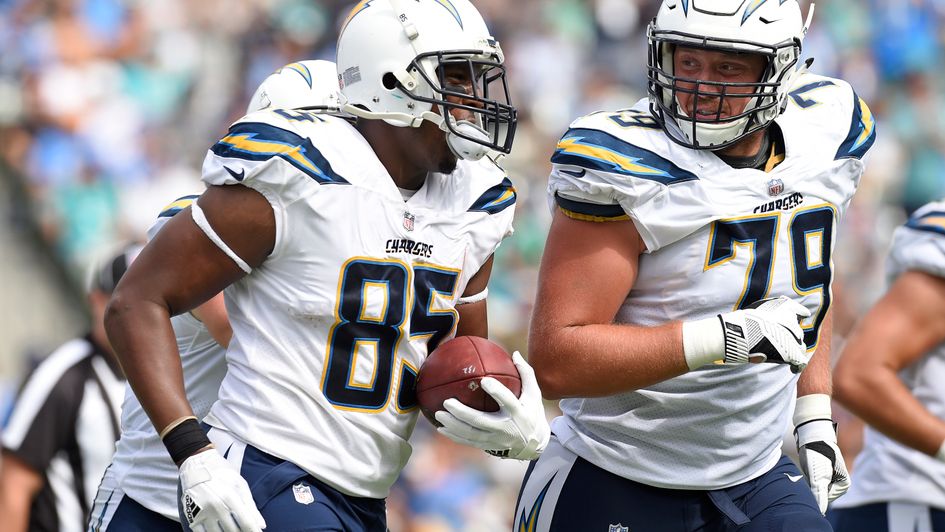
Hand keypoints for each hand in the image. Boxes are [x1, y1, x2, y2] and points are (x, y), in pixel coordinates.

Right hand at [179, 448, 265, 531]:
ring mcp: (202, 513)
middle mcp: (215, 506)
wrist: (197, 463)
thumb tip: (262, 526)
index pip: (246, 522)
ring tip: (233, 531)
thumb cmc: (222, 473)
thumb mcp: (240, 485)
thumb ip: (251, 507)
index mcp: (230, 497)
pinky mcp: (191, 517)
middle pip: (233, 531)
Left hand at [434, 351, 549, 459]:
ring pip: (471, 433)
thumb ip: (526, 373)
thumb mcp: (534, 393)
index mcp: (518, 413)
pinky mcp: (489, 446)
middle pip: (481, 421)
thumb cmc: (532, 412)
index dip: (497, 392)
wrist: (533, 444)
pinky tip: (441, 428)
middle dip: (463, 413)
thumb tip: (514, 353)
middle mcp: (506, 428)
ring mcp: (496, 439)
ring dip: (454, 425)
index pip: (508, 401)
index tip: (484, 381)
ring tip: (439, 414)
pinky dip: (455, 436)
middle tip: (447, 401)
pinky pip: (469, 441)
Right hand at [683, 295, 811, 371]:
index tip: (801, 317)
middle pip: (797, 331)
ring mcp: (794, 338)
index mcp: (787, 308)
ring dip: (791, 348)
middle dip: (789, 335)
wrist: (740, 333)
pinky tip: (792, 368)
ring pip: (799, 345)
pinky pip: (800, 362)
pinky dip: (797, 365)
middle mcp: (794, 322)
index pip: (801, 312)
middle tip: (777, 339)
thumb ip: (774, 306)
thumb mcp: (760, 306)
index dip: (800, 315)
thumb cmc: (745, 319)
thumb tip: (783, 300)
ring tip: (780, 352)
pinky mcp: (792, 354)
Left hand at [795, 419, 849, 513]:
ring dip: (808, 485)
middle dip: (812, 490)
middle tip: (804, 480)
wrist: (811, 434)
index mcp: (843, 484)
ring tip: (804, 474)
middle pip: (821, 494)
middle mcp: (837, 482)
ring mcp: (828, 477)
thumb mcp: (819, 475)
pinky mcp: (818, 473)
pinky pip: (811, 483)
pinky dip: (805, 481)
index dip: (816, 496)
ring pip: (815, 489)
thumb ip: (820, 493)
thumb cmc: (818, 453)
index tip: (808, 487)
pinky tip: (802, 473)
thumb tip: (821, 510)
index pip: (826, 499)